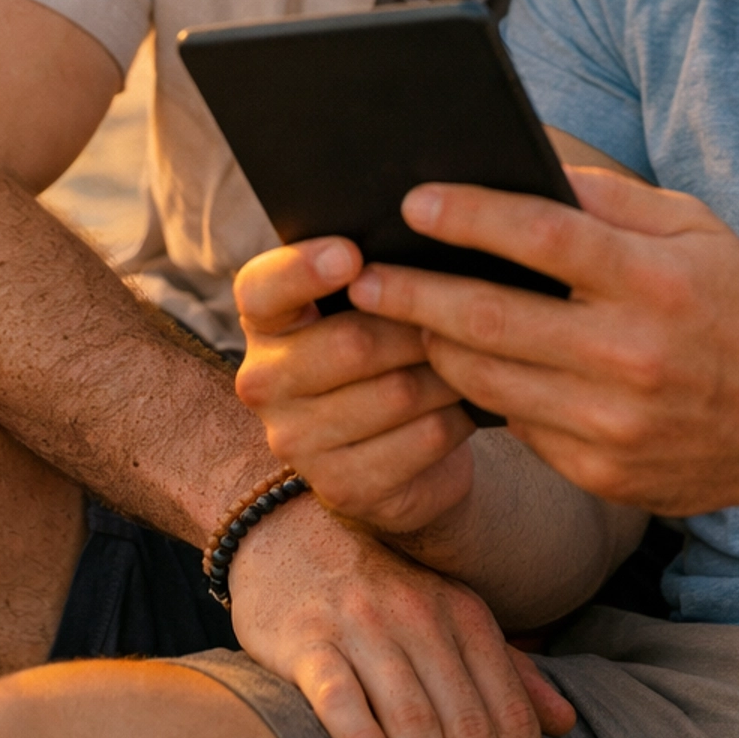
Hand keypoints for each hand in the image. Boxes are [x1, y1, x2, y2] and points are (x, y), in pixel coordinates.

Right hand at [229, 486, 574, 737]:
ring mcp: (363, 626)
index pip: (507, 705)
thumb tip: (566, 723)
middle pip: (465, 718)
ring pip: (412, 715)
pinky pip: (340, 697)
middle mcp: (420, 616)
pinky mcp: (308, 640)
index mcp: (463, 613)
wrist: (288, 529)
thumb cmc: (377, 585)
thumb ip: (507, 666)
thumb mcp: (449, 610)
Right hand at [236, 238, 477, 534]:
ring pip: (397, 393)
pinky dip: (457, 417)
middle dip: (418, 327)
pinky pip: (421, 439)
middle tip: (467, 310)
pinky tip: (466, 406)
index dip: (305, 269)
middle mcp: (265, 381)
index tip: (353, 254)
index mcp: (265, 320)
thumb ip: (376, 273)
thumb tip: (426, 250)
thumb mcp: (367, 306)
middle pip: (351, 342)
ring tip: (474, 357)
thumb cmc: (383, 351)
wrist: (394, 452)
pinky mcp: (341, 486)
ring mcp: (296, 441)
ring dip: (448, 373)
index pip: (263, 288)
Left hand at [351, 168, 738, 517]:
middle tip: (362, 274)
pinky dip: (478, 390)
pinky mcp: (600, 473)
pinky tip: (453, 362)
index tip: (414, 200)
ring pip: (488, 381)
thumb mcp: (694, 230)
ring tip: (394, 314)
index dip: (472, 215)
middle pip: (494, 319)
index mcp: (657, 281)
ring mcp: (613, 424)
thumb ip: (611, 199)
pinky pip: (515, 424)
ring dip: (432, 344)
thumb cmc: (733, 304)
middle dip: (415, 292)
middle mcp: (633, 355)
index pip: (545, 237)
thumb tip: (525, 166)